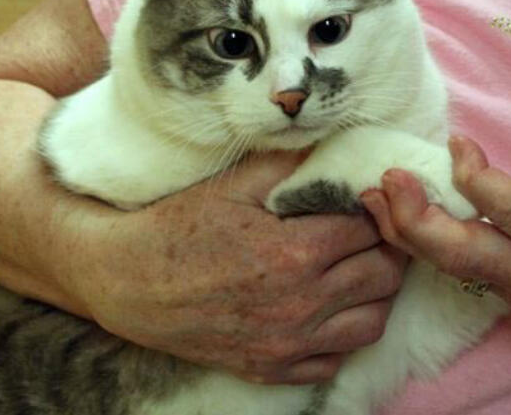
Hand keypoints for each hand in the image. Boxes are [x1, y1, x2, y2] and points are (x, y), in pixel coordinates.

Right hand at [62, 150, 408, 383]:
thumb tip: (340, 141)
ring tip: (358, 268)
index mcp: (295, 252)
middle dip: (386, 248)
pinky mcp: (271, 368)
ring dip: (375, 294)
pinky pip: (334, 360)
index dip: (377, 209)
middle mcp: (299, 304)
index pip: (372, 229)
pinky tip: (330, 308)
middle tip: (373, 231)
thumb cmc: (178, 225)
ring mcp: (287, 343)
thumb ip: (294, 163)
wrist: (124, 280)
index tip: (369, 199)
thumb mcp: (236, 183)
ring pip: (372, 323)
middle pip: (383, 276)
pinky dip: (342, 336)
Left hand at [360, 120, 510, 379]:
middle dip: (418, 219)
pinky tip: (400, 221)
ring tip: (372, 195)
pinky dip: (425, 248)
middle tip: (387, 178)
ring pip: (454, 269)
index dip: (479, 180)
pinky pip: (461, 274)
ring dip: (409, 234)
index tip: (458, 144)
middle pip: (465, 255)